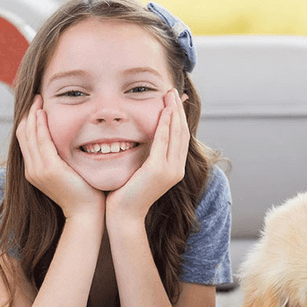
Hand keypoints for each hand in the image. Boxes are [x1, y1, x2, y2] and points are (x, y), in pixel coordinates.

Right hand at [16, 95, 104, 218]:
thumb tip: (70, 142)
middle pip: (23, 134)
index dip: (29, 120)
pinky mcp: (49, 168)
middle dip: (28, 113)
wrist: (87, 213)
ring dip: (33, 114)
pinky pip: (41, 141)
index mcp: (35, 170)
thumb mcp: (70, 172)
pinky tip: (43, 112)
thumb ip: (64, 158)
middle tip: (35, 96)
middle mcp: (32, 169)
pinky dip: (40, 125)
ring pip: (29, 135)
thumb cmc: (85, 193)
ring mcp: (38, 169)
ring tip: (38, 98)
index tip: (36, 105)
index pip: (26, 139)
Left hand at [106, 89, 188, 220]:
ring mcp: (170, 170)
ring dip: (173, 112)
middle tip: (173, 92)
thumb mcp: (141, 170)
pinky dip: (165, 125)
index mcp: (174, 168)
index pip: (180, 137)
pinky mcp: (158, 170)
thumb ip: (147, 155)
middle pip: (182, 132)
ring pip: (176, 134)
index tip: (174, 101)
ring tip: (170, 95)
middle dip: (178, 110)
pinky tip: (164, 111)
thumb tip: (142, 138)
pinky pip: (163, 141)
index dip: (179, 117)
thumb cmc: (126, 193)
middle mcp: (177, 169)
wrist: (124, 215)